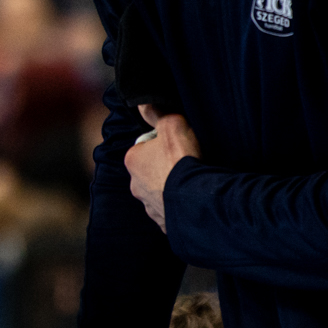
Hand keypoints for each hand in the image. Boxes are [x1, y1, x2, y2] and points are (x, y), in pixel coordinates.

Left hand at [124, 107, 198, 231]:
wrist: (195, 199)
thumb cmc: (181, 160)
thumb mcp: (172, 125)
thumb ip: (157, 113)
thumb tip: (144, 103)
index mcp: (132, 161)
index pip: (145, 147)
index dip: (163, 144)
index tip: (178, 145)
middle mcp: (135, 186)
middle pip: (152, 171)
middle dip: (166, 169)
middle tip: (187, 164)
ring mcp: (149, 207)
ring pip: (161, 193)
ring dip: (173, 189)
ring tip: (193, 183)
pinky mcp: (164, 224)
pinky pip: (172, 212)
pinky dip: (180, 207)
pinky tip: (193, 200)